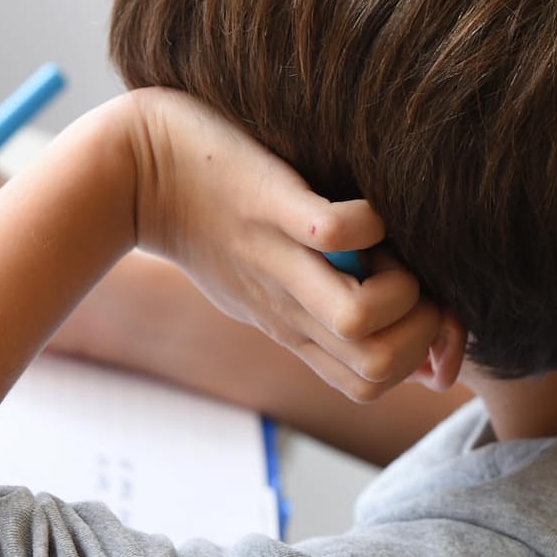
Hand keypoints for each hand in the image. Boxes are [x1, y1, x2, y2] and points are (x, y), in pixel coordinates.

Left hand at [125, 89, 464, 401]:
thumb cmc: (211, 222)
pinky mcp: (269, 204)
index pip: (372, 384)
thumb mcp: (267, 288)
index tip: (424, 313)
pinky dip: (366, 224)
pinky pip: (333, 234)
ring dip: (399, 287)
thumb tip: (414, 351)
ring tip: (387, 249)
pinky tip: (361, 208)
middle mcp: (286, 306)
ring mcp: (277, 257)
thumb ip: (329, 318)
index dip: (418, 359)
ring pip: (358, 321)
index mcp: (290, 326)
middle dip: (419, 329)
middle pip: (377, 367)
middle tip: (408, 278)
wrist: (132, 172)